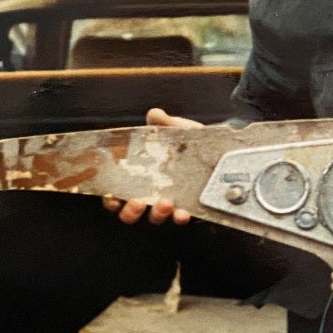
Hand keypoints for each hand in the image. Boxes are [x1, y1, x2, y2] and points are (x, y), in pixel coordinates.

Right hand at [103, 107, 203, 225]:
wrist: (221, 148)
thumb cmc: (190, 141)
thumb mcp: (176, 130)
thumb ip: (163, 123)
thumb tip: (155, 114)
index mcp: (140, 176)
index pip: (116, 194)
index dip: (111, 199)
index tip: (112, 197)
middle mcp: (151, 193)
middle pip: (131, 213)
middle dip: (131, 212)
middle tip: (137, 203)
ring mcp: (170, 204)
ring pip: (155, 218)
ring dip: (157, 214)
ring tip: (165, 204)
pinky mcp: (189, 208)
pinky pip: (181, 218)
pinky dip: (180, 218)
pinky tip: (184, 212)